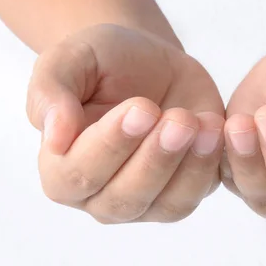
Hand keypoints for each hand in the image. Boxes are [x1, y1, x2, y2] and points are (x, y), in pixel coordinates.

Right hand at [26, 24, 224, 223]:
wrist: (147, 62)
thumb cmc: (101, 63)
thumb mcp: (69, 60)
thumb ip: (50, 94)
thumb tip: (53, 138)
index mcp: (61, 170)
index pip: (77, 174)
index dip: (111, 145)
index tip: (142, 107)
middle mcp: (100, 196)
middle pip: (124, 198)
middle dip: (155, 159)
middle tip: (178, 120)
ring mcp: (145, 201)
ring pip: (167, 205)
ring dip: (188, 167)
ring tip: (202, 123)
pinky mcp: (183, 192)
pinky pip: (197, 193)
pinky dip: (210, 166)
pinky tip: (215, 129)